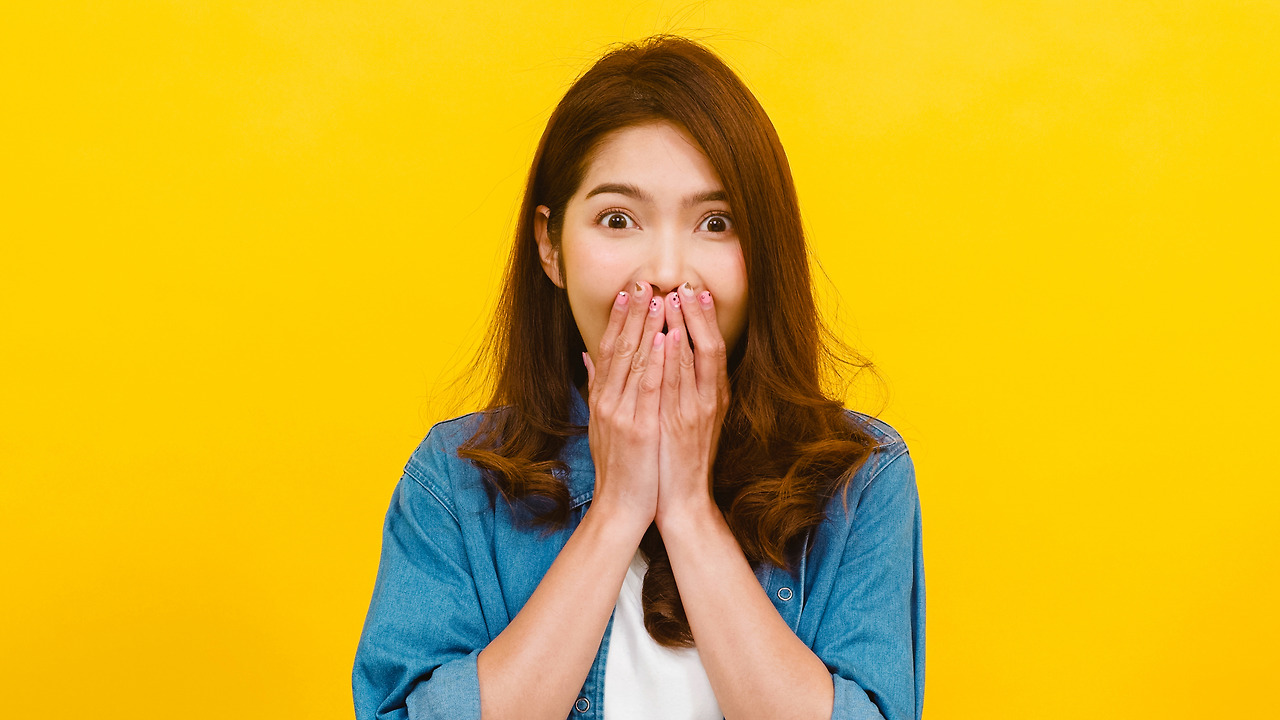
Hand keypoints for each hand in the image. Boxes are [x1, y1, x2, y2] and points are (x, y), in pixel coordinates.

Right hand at [581, 282, 667, 534]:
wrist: (621, 507)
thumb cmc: (618, 467)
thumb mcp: (601, 424)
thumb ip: (596, 387)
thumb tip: (587, 355)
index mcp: (602, 399)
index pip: (609, 349)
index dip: (619, 318)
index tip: (629, 290)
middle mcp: (608, 401)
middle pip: (620, 347)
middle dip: (633, 312)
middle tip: (644, 280)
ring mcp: (623, 414)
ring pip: (635, 361)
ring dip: (647, 326)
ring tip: (657, 296)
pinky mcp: (640, 429)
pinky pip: (650, 388)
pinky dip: (657, 361)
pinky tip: (666, 338)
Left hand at [653, 283, 730, 531]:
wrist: (680, 501)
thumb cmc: (676, 460)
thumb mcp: (679, 420)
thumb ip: (673, 389)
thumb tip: (665, 362)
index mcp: (711, 396)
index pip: (710, 346)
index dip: (702, 318)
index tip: (693, 289)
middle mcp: (709, 400)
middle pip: (709, 346)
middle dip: (698, 314)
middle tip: (687, 282)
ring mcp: (696, 411)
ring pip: (696, 360)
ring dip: (685, 326)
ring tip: (675, 296)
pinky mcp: (681, 424)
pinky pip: (679, 384)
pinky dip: (676, 358)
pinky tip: (669, 336)